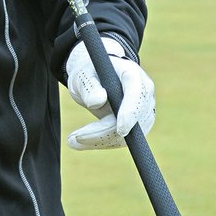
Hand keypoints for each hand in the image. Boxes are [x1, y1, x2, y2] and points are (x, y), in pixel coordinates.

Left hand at [65, 36, 154, 150]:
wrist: (93, 78)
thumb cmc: (90, 73)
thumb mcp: (83, 75)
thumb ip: (89, 86)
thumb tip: (97, 101)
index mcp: (132, 75)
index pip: (137, 94)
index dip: (130, 113)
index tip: (120, 130)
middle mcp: (143, 94)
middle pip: (133, 120)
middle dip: (105, 133)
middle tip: (74, 138)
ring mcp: (143, 111)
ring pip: (128, 135)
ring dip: (100, 141)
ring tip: (72, 141)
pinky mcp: (137, 126)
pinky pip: (122, 140)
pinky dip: (102, 143)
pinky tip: (80, 142)